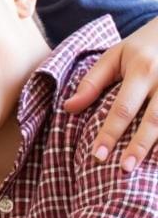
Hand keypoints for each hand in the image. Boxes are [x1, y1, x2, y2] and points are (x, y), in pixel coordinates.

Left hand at [65, 16, 157, 171]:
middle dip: (138, 147)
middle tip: (124, 169)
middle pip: (153, 120)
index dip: (110, 133)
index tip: (98, 156)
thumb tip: (68, 108)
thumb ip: (92, 82)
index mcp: (142, 69)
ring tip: (146, 170)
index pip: (123, 108)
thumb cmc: (142, 47)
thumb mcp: (114, 56)